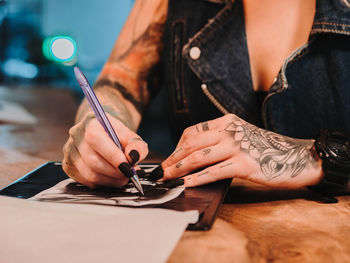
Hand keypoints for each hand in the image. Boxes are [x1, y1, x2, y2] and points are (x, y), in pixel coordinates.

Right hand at [62, 112, 147, 187]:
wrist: (104, 134)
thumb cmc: (117, 135)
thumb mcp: (130, 136)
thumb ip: (136, 146)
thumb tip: (134, 158)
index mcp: (90, 123)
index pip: (96, 139)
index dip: (113, 156)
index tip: (128, 166)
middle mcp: (76, 136)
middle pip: (93, 160)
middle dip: (115, 171)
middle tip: (129, 174)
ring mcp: (70, 152)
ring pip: (90, 174)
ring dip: (111, 180)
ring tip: (123, 177)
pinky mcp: (69, 167)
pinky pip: (86, 182)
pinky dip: (103, 183)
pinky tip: (112, 178)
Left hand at [150, 114, 322, 187]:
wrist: (298, 157)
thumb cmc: (267, 149)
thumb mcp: (241, 136)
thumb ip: (220, 140)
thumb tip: (194, 157)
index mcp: (227, 121)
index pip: (193, 132)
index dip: (177, 147)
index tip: (170, 160)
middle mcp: (230, 130)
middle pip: (191, 143)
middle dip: (173, 159)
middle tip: (161, 171)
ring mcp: (238, 146)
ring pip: (199, 156)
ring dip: (179, 168)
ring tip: (168, 178)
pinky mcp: (245, 163)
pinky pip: (215, 172)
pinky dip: (198, 179)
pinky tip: (187, 184)